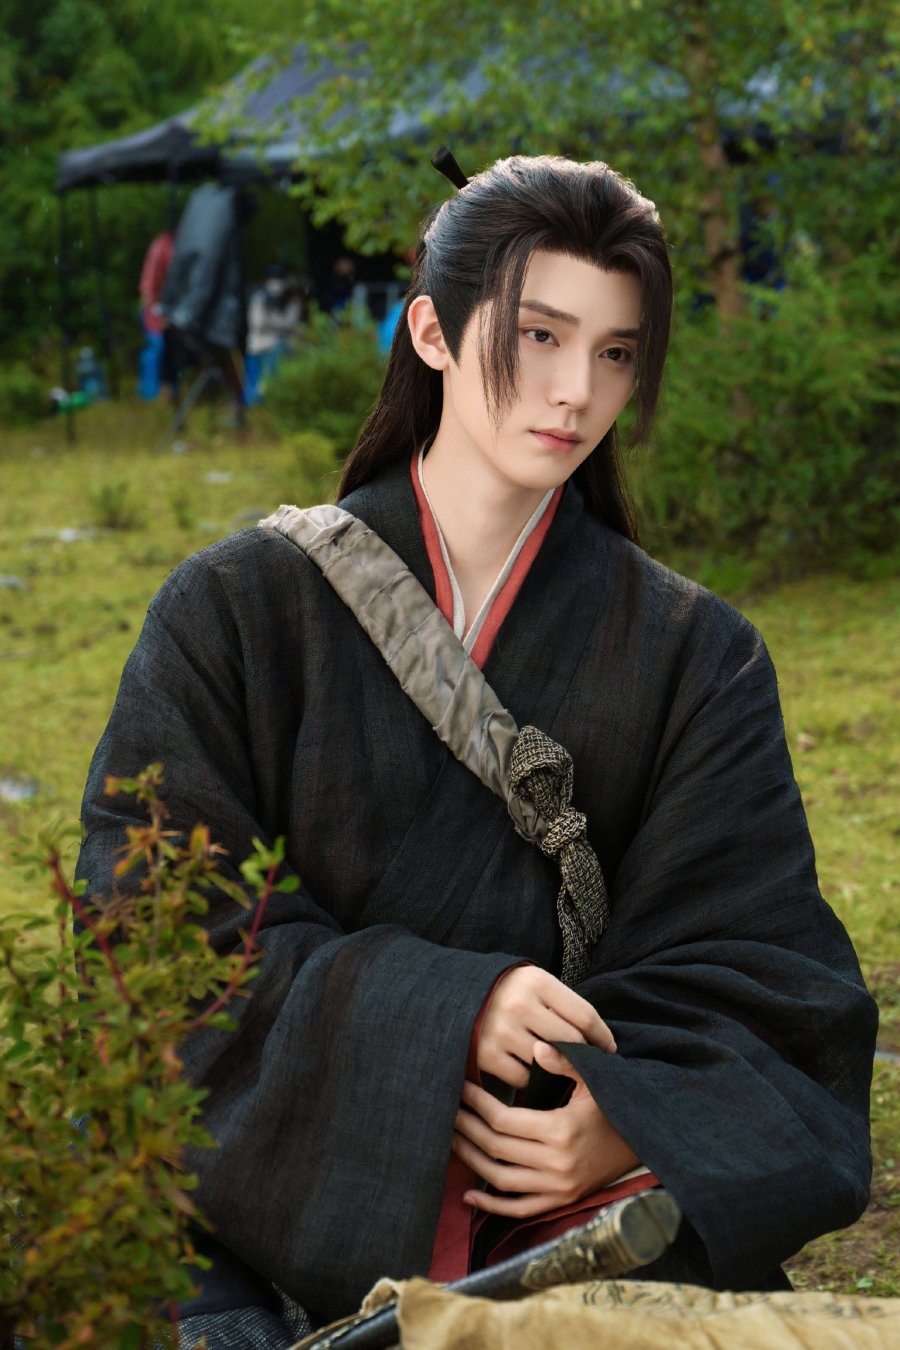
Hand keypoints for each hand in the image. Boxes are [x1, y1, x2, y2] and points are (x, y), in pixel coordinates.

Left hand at [452, 1041, 638, 1218]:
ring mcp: (558, 1188)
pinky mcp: (561, 1202)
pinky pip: (519, 1209)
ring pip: (500, 1179)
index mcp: (561, 1130)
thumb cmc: (615, 1104)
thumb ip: (565, 1061)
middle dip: (467, 1128)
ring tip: (451, 1139)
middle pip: (496, 1148)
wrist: (644, 1141)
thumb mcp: (596, 1078)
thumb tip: (537, 1047)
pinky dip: (491, 1206)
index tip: (461, 1088)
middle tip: (447, 1110)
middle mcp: (557, 1164)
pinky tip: (468, 1195)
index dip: (477, 1104)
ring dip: (471, 1160)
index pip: (504, 1120)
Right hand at [476, 966, 615, 1088]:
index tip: (609, 1049)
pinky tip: (524, 1067)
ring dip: (553, 1067)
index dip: (602, 1037)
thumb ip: (563, 1005)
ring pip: (548, 1063)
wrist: (453, 995)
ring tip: (551, 1064)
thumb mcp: (534, 984)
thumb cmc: (507, 992)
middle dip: (582, 1056)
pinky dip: (528, 1078)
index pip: (584, 1015)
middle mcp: (519, 1004)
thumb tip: (603, 1044)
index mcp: (536, 981)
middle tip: (587, 1064)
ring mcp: (501, 1030)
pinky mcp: (485, 1054)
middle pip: (570, 1041)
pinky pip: (523, 1078)